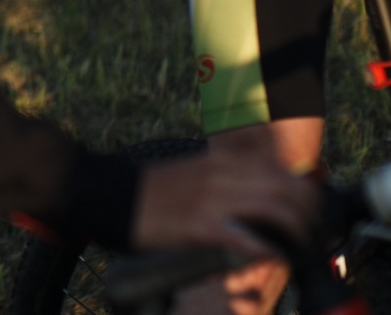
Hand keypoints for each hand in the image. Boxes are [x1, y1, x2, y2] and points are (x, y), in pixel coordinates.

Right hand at [132, 141, 318, 260]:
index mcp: (220, 160)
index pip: (281, 169)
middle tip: (306, 231)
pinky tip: (269, 256)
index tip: (305, 209)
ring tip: (294, 244)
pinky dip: (267, 250)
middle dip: (307, 211)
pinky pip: (249, 239)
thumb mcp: (193, 171)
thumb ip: (225, 176)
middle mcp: (222, 174)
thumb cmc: (151, 190)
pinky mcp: (201, 226)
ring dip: (295, 229)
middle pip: (288, 187)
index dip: (303, 191)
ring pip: (277, 208)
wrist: (110, 194)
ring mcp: (212, 199)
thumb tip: (259, 192)